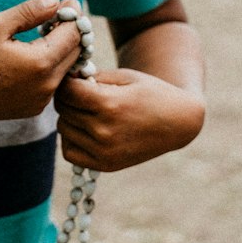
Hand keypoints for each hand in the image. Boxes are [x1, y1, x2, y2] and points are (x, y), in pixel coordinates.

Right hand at [0, 0, 82, 121]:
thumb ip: (30, 11)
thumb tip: (56, 0)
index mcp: (41, 61)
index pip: (74, 34)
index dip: (74, 15)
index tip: (67, 2)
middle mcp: (47, 84)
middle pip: (75, 52)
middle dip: (71, 32)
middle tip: (58, 16)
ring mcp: (42, 100)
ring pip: (65, 69)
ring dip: (61, 51)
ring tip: (44, 36)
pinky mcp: (34, 108)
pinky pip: (52, 85)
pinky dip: (49, 69)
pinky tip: (32, 59)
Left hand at [54, 67, 205, 170]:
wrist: (178, 122)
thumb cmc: (150, 93)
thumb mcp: (125, 77)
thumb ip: (92, 77)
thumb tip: (64, 79)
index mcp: (110, 104)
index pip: (66, 91)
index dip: (67, 82)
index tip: (74, 79)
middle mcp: (104, 131)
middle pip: (63, 110)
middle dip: (68, 98)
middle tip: (81, 94)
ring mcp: (104, 151)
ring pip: (63, 129)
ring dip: (69, 118)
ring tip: (86, 111)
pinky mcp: (105, 165)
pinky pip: (69, 152)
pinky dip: (71, 139)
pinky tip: (85, 129)